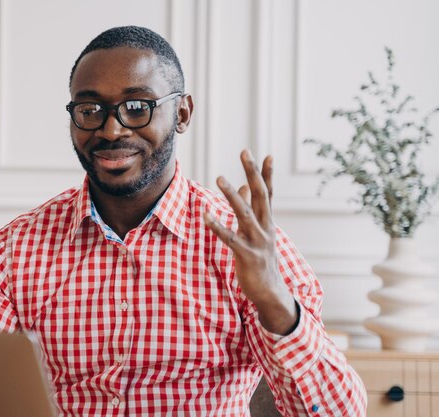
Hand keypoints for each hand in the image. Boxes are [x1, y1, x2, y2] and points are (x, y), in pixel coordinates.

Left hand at [203, 150, 296, 334]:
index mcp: (268, 222)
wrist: (271, 293)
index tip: (268, 154)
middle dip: (253, 173)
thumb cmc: (262, 261)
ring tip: (220, 177)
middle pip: (260, 195)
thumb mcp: (259, 234)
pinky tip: (206, 216)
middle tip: (244, 152)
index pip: (269, 193)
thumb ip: (252, 211)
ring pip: (244, 213)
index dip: (267, 174)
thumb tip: (245, 188)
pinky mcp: (247, 255)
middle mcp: (266, 228)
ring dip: (233, 195)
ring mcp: (258, 242)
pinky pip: (230, 238)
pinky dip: (217, 227)